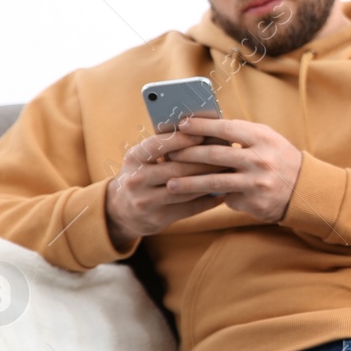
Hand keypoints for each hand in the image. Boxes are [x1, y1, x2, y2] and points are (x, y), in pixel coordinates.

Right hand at [105, 128, 231, 247]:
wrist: (121, 210)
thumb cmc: (143, 174)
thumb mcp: (144, 158)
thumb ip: (166, 146)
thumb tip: (203, 131)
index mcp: (134, 158)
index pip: (158, 145)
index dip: (182, 139)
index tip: (204, 134)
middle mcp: (137, 179)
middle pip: (177, 169)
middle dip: (205, 161)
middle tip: (227, 154)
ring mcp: (146, 201)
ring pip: (185, 189)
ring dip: (210, 181)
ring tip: (229, 172)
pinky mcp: (157, 219)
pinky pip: (189, 208)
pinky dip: (208, 201)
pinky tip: (222, 193)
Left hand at [163, 115, 304, 223]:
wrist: (305, 189)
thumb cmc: (279, 157)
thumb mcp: (266, 139)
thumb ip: (240, 134)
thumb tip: (203, 130)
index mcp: (262, 138)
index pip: (226, 129)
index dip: (201, 126)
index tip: (181, 125)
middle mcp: (260, 160)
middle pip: (215, 156)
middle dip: (187, 155)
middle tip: (168, 155)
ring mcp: (257, 183)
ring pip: (214, 182)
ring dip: (189, 184)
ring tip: (170, 184)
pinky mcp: (254, 203)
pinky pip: (227, 199)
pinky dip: (214, 197)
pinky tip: (198, 198)